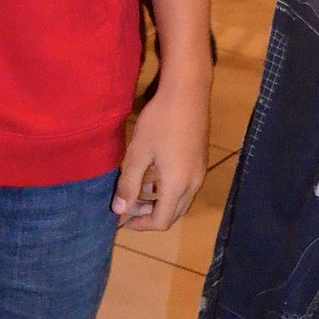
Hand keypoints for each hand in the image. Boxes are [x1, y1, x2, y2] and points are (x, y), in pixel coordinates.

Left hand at [112, 79, 208, 230]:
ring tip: (137, 192)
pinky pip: (185, 187)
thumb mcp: (138, 153)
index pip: (161, 221)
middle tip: (127, 207)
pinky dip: (169, 191)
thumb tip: (118, 211)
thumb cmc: (160, 122)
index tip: (122, 220)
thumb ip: (128, 184)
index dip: (141, 225)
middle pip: (173, 214)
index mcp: (177, 186)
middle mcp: (193, 184)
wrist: (188, 93)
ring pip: (180, 201)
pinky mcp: (200, 161)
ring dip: (159, 203)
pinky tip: (154, 176)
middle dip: (149, 216)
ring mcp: (200, 172)